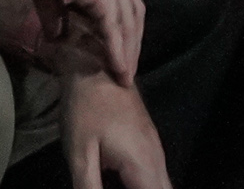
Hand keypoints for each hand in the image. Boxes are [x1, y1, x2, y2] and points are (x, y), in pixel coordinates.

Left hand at [58, 68, 166, 188]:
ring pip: (164, 187)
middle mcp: (156, 160)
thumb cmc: (85, 110)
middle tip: (116, 187)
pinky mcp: (150, 144)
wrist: (95, 66)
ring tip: (123, 185)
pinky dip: (149, 188)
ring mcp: (155, 150)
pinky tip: (132, 185)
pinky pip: (158, 178)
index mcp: (141, 165)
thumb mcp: (80, 154)